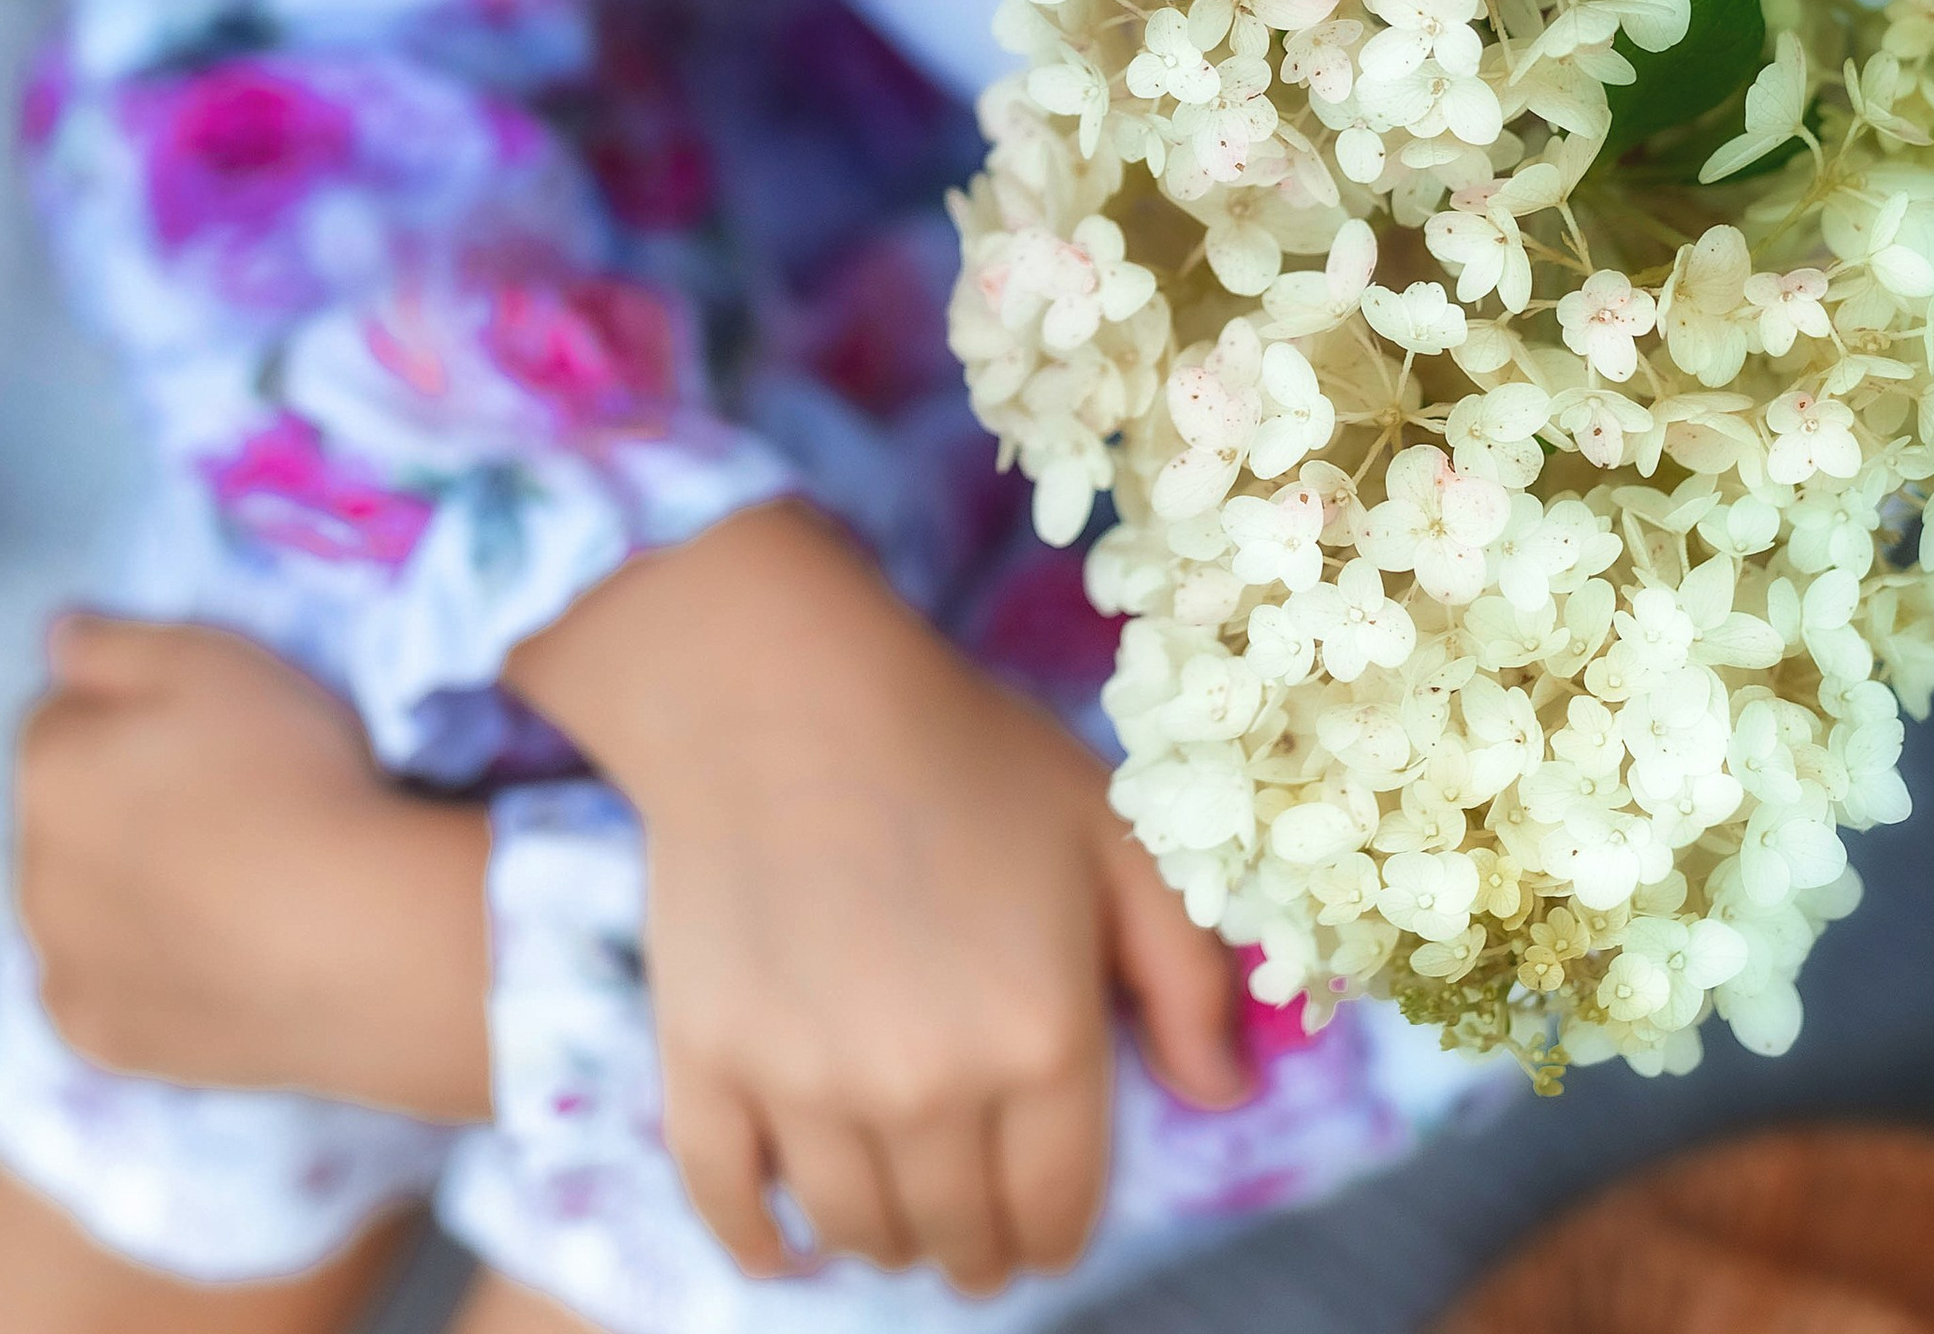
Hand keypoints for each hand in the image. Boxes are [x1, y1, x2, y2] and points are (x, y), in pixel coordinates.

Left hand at [17, 616, 494, 1120]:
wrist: (358, 939)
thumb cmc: (291, 773)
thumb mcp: (212, 658)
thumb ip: (114, 641)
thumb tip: (54, 637)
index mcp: (47, 764)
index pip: (63, 716)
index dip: (136, 715)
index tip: (209, 733)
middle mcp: (27, 865)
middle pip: (65, 812)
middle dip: (117, 801)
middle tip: (226, 806)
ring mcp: (59, 962)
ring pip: (78, 901)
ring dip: (121, 886)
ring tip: (226, 886)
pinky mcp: (98, 1040)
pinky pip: (103, 987)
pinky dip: (140, 969)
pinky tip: (212, 955)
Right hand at [505, 504, 1242, 1296]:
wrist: (785, 690)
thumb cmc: (965, 750)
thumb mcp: (1115, 835)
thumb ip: (1188, 973)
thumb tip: (1225, 1097)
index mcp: (1040, 1037)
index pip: (1058, 1214)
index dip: (1057, 1233)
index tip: (1044, 1221)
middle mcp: (927, 1084)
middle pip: (960, 1240)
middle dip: (980, 1243)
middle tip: (975, 1219)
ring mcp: (807, 1082)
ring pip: (858, 1233)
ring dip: (887, 1238)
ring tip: (899, 1205)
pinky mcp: (708, 1062)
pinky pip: (732, 1205)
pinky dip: (761, 1240)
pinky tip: (789, 1239)